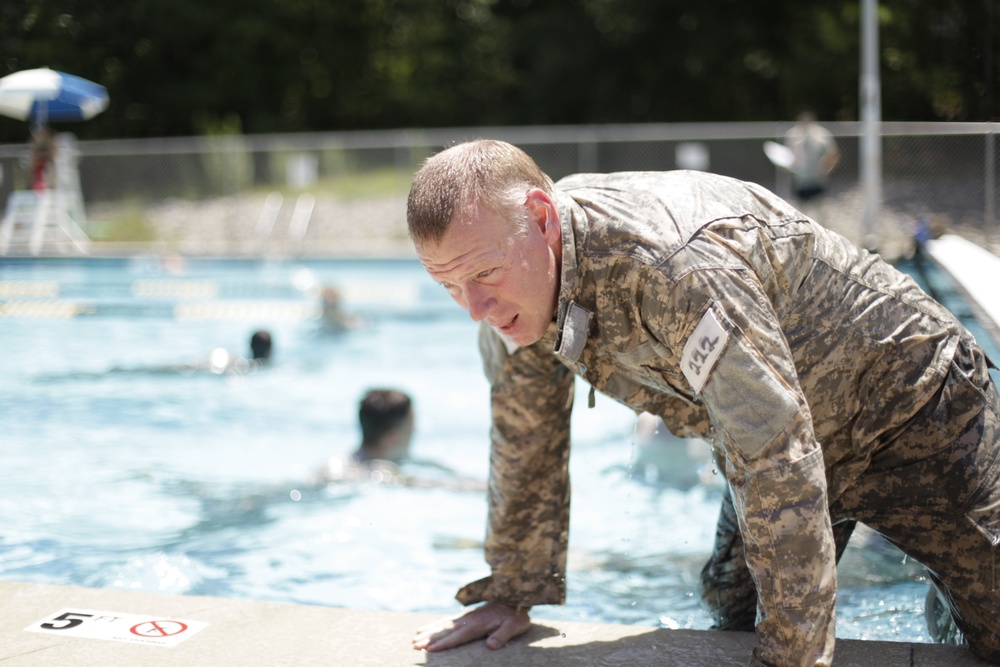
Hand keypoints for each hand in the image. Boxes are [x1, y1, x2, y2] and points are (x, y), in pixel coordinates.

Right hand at [413, 601, 530, 651]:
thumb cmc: (515, 615)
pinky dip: (433, 625)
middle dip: (430, 639)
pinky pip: (445, 621)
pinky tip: (424, 629)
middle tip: (415, 646)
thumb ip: (503, 635)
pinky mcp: (464, 616)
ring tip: (414, 639)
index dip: (444, 643)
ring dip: (428, 633)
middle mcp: (468, 620)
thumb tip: (491, 645)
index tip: (430, 649)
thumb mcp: (514, 626)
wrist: (514, 597)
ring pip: (442, 625)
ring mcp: (465, 617)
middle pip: (446, 631)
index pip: (458, 636)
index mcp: (478, 624)